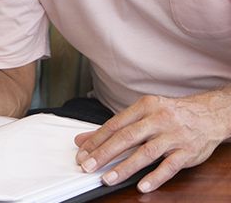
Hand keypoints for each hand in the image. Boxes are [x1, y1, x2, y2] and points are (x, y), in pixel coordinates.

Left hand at [74, 90, 230, 192]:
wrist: (209, 115)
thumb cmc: (171, 114)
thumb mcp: (143, 113)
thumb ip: (114, 127)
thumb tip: (84, 139)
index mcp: (144, 107)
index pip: (115, 125)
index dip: (96, 140)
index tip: (82, 152)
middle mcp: (158, 120)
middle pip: (127, 137)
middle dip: (105, 153)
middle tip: (88, 166)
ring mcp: (173, 136)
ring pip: (146, 152)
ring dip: (125, 167)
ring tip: (108, 178)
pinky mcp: (187, 152)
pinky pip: (170, 166)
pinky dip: (155, 177)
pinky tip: (142, 185)